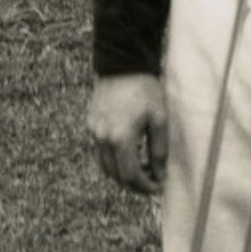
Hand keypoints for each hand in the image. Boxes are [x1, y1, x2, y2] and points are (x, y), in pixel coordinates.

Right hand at [86, 72, 170, 195]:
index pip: (131, 175)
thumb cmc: (145, 90)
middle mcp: (102, 138)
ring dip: (122, 174)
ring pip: (105, 166)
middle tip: (151, 182)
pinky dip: (114, 160)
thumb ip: (159, 150)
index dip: (145, 186)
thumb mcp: (159, 119)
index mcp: (120, 137)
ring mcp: (93, 131)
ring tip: (142, 171)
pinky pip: (101, 151)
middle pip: (116, 175)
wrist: (123, 64)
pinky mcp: (91, 124)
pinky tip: (129, 155)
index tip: (158, 187)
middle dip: (134, 184)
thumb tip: (159, 175)